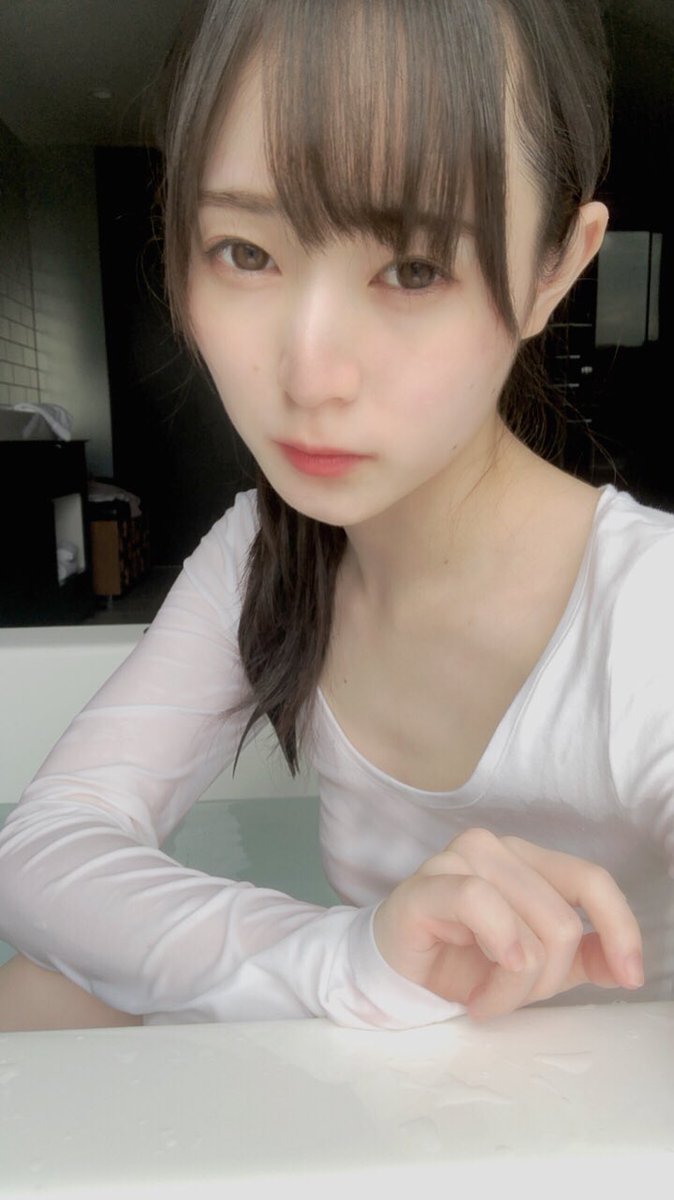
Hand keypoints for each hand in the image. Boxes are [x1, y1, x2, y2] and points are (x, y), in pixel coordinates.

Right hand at [372, 828, 643, 1019]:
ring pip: (527, 925)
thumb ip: (583, 957)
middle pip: (561, 920)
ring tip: (487, 1001)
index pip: (591, 880)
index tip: (631, 977)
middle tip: (510, 998)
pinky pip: (480, 903)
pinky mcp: (426, 884)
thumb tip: (627, 967)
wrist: (398, 973)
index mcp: (527, 859)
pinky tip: (481, 990)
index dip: (620, 927)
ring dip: (514, 984)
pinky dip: (496, 948)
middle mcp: (496, 848)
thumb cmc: (463, 961)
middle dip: (545, 979)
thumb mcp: (537, 964)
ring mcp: (458, 859)